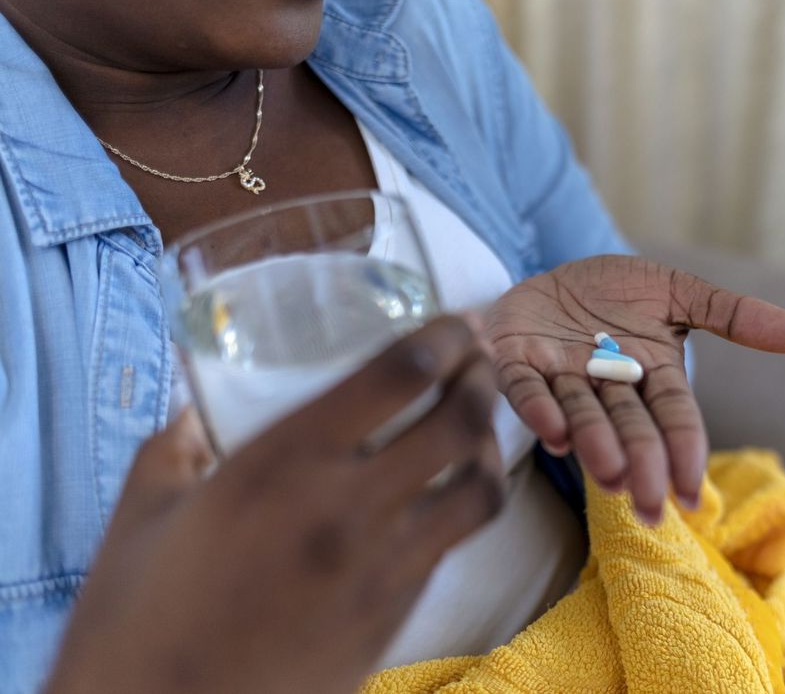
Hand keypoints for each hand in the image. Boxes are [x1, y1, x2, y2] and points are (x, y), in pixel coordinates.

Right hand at [45, 317, 503, 693]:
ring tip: (478, 430)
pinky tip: (444, 496)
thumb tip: (194, 412)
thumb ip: (175, 447)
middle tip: (479, 364)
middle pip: (462, 424)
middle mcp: (351, 506)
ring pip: (480, 490)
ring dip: (490, 448)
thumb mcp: (141, 513)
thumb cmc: (137, 619)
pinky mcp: (398, 614)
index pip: (400, 374)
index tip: (460, 322)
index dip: (446, 336)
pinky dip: (463, 507)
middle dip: (484, 380)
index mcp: (286, 462)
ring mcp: (385, 565)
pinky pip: (452, 545)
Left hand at [487, 255, 784, 522]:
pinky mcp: (516, 362)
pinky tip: (555, 433)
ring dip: (596, 444)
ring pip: (581, 415)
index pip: (674, 415)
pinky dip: (539, 410)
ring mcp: (559, 374)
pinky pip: (525, 390)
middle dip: (642, 463)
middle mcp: (606, 383)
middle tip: (649, 505)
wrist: (548, 272)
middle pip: (629, 426)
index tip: (690, 494)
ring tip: (611, 474)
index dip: (683, 450)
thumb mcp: (679, 293)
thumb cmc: (614, 291)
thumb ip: (738, 316)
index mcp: (649, 372)